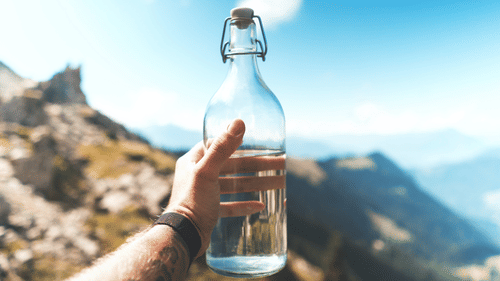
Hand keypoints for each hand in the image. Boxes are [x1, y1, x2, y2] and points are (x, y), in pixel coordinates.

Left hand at [164, 119, 285, 256]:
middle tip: (280, 165)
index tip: (259, 143)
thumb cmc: (192, 202)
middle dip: (257, 166)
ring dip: (256, 184)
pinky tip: (260, 205)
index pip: (218, 145)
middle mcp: (197, 175)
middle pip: (233, 166)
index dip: (239, 143)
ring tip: (279, 183)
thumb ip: (223, 147)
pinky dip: (244, 205)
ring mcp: (204, 194)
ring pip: (235, 185)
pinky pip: (230, 206)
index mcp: (193, 161)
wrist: (183, 237)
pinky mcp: (209, 211)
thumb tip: (239, 122)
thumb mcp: (207, 171)